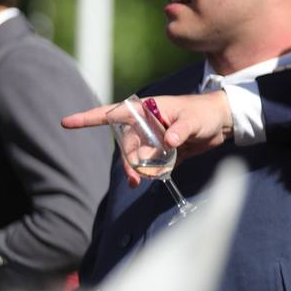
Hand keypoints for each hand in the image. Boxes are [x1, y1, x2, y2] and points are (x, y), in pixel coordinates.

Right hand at [62, 92, 232, 186]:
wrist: (223, 122)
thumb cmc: (205, 113)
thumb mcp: (195, 119)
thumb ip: (182, 129)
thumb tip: (169, 140)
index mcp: (147, 110)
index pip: (113, 113)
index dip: (89, 118)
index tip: (67, 123)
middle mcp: (146, 124)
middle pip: (125, 144)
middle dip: (127, 161)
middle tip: (134, 177)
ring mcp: (153, 138)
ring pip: (136, 156)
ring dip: (137, 169)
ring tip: (142, 181)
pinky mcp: (163, 151)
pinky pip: (150, 164)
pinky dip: (151, 172)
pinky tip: (156, 177)